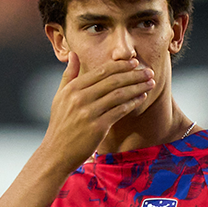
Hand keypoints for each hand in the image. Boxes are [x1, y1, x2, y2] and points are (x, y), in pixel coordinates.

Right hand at [41, 52, 154, 169]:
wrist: (57, 152)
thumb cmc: (61, 124)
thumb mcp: (60, 97)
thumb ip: (69, 75)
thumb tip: (73, 54)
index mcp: (72, 89)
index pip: (101, 72)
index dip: (120, 66)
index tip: (134, 62)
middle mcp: (80, 98)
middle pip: (113, 81)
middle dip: (134, 75)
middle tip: (149, 71)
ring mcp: (89, 113)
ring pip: (119, 95)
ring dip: (137, 87)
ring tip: (150, 83)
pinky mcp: (98, 127)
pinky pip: (120, 111)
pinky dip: (132, 103)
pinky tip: (142, 98)